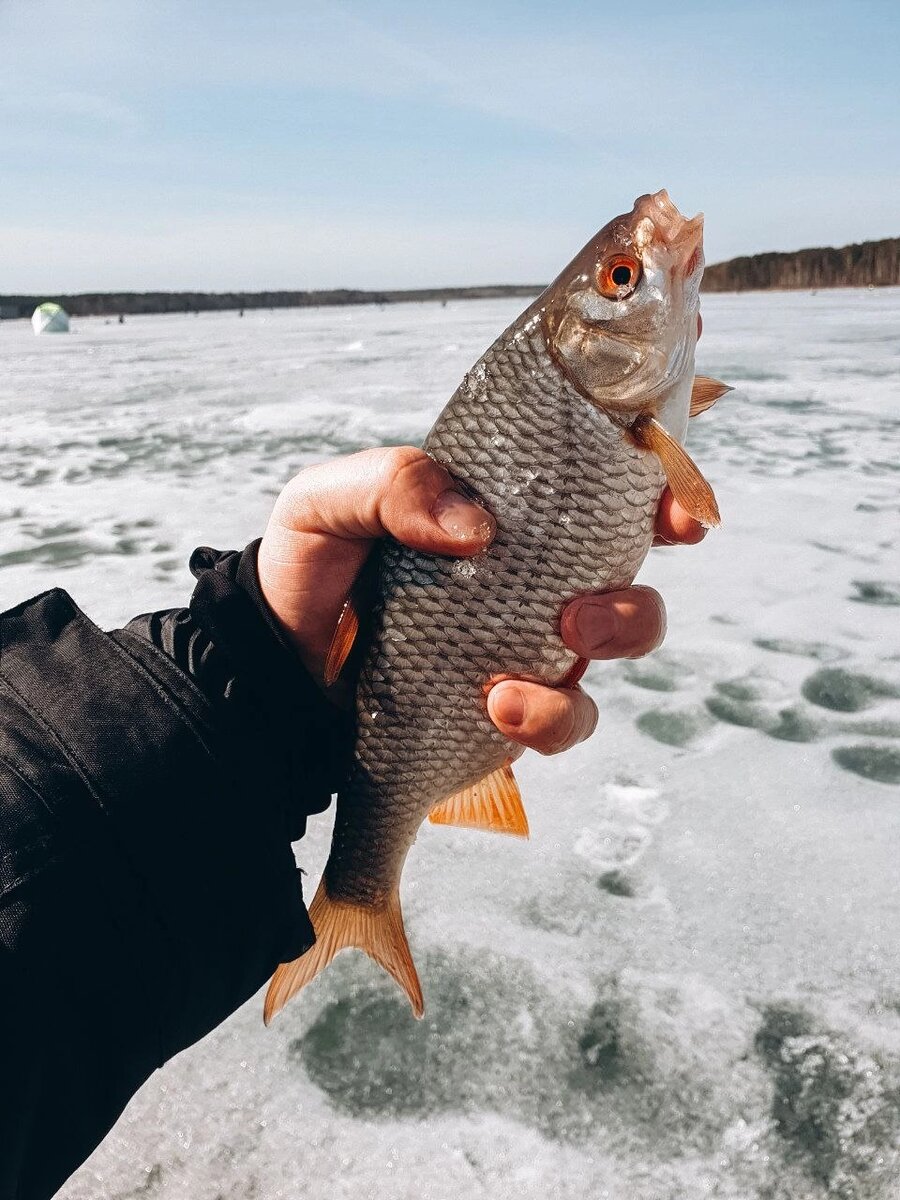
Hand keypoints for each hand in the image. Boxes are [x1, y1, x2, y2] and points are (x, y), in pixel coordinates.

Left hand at [258, 447, 704, 755]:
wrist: (274, 667)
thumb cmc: (311, 571)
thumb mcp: (328, 504)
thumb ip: (392, 484)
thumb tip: (478, 527)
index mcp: (506, 510)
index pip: (603, 487)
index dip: (662, 490)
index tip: (678, 509)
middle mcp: (532, 575)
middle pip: (634, 577)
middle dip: (637, 595)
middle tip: (581, 608)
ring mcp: (529, 642)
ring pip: (620, 645)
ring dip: (610, 644)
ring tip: (551, 648)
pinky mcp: (513, 707)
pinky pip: (567, 718)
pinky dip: (548, 715)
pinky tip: (496, 704)